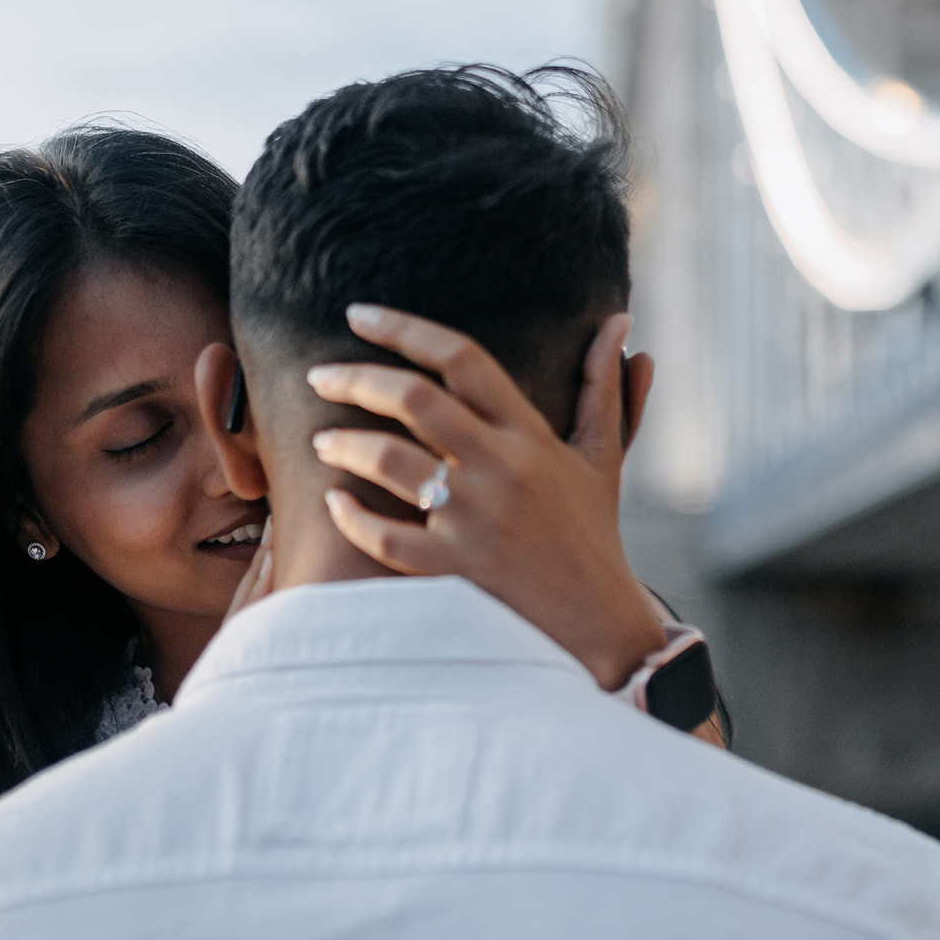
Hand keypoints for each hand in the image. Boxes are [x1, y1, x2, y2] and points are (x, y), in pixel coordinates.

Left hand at [306, 304, 668, 693]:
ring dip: (344, 444)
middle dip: (355, 379)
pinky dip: (351, 517)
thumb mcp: (602, 455)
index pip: (462, 358)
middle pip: (414, 399)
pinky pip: (384, 537)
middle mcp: (501, 469)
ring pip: (390, 462)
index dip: (404, 328)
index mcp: (530, 435)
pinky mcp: (453, 571)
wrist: (599, 626)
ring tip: (320, 440)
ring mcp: (474, 521)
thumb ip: (604, 386)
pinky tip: (334, 503)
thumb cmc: (594, 534)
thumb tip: (620, 323)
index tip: (358, 313)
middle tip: (319, 374)